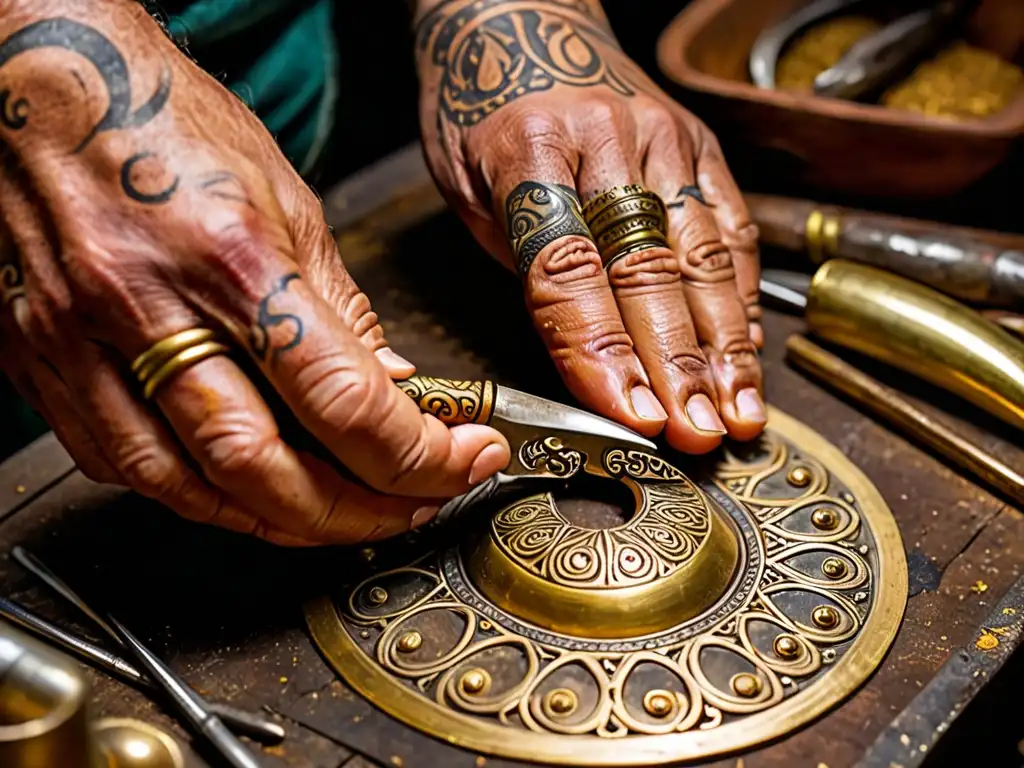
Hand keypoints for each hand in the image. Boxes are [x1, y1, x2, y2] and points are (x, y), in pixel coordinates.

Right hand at [0, 2, 508, 544]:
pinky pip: (116, 465)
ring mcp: (80, 340)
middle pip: (261, 467)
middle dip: (353, 513)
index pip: (342, 398)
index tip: (462, 463)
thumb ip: (336, 307)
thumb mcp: (284, 199)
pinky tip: (239, 490)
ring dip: (277, 523)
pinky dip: (193, 495)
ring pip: (185, 488)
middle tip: (409, 508)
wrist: (37, 83)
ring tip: (338, 515)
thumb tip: (386, 385)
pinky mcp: (38, 360)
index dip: (418, 455)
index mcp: (231, 255)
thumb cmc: (163, 121)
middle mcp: (148, 305)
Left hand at [415, 0, 764, 453]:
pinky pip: (731, 225)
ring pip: (704, 255)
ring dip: (725, 345)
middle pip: (650, 270)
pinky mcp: (698, 143)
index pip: (569, 270)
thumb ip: (523, 261)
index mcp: (529, 152)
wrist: (519, 17)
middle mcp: (607, 143)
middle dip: (677, 364)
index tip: (631, 415)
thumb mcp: (466, 188)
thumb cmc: (479, 108)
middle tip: (699, 432)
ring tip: (740, 411)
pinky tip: (748, 349)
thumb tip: (584, 350)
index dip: (603, 350)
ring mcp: (663, 140)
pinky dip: (742, 295)